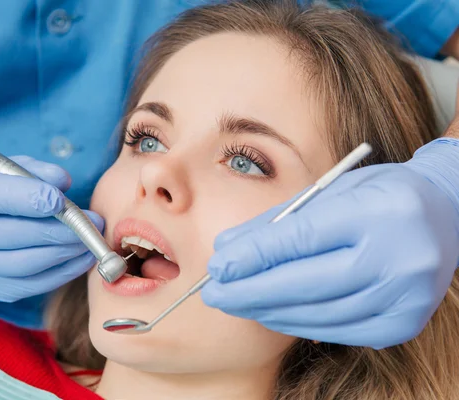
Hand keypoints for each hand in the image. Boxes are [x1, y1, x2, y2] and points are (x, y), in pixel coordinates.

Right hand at [0, 156, 102, 302]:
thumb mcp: (4, 167)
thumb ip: (33, 170)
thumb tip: (62, 182)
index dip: (28, 199)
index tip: (60, 199)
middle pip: (7, 235)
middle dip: (56, 230)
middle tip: (91, 223)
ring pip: (20, 266)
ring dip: (63, 254)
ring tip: (90, 240)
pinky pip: (28, 285)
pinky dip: (60, 274)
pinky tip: (81, 259)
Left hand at [202, 129, 458, 348]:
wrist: (443, 215)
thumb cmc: (378, 196)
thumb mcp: (328, 193)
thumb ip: (277, 223)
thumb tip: (227, 250)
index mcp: (377, 212)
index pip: (300, 240)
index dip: (253, 257)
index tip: (216, 267)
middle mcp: (398, 258)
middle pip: (305, 285)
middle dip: (250, 292)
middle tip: (213, 293)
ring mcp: (405, 297)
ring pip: (316, 314)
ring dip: (267, 310)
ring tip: (236, 301)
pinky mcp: (402, 324)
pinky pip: (335, 330)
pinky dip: (297, 322)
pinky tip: (272, 312)